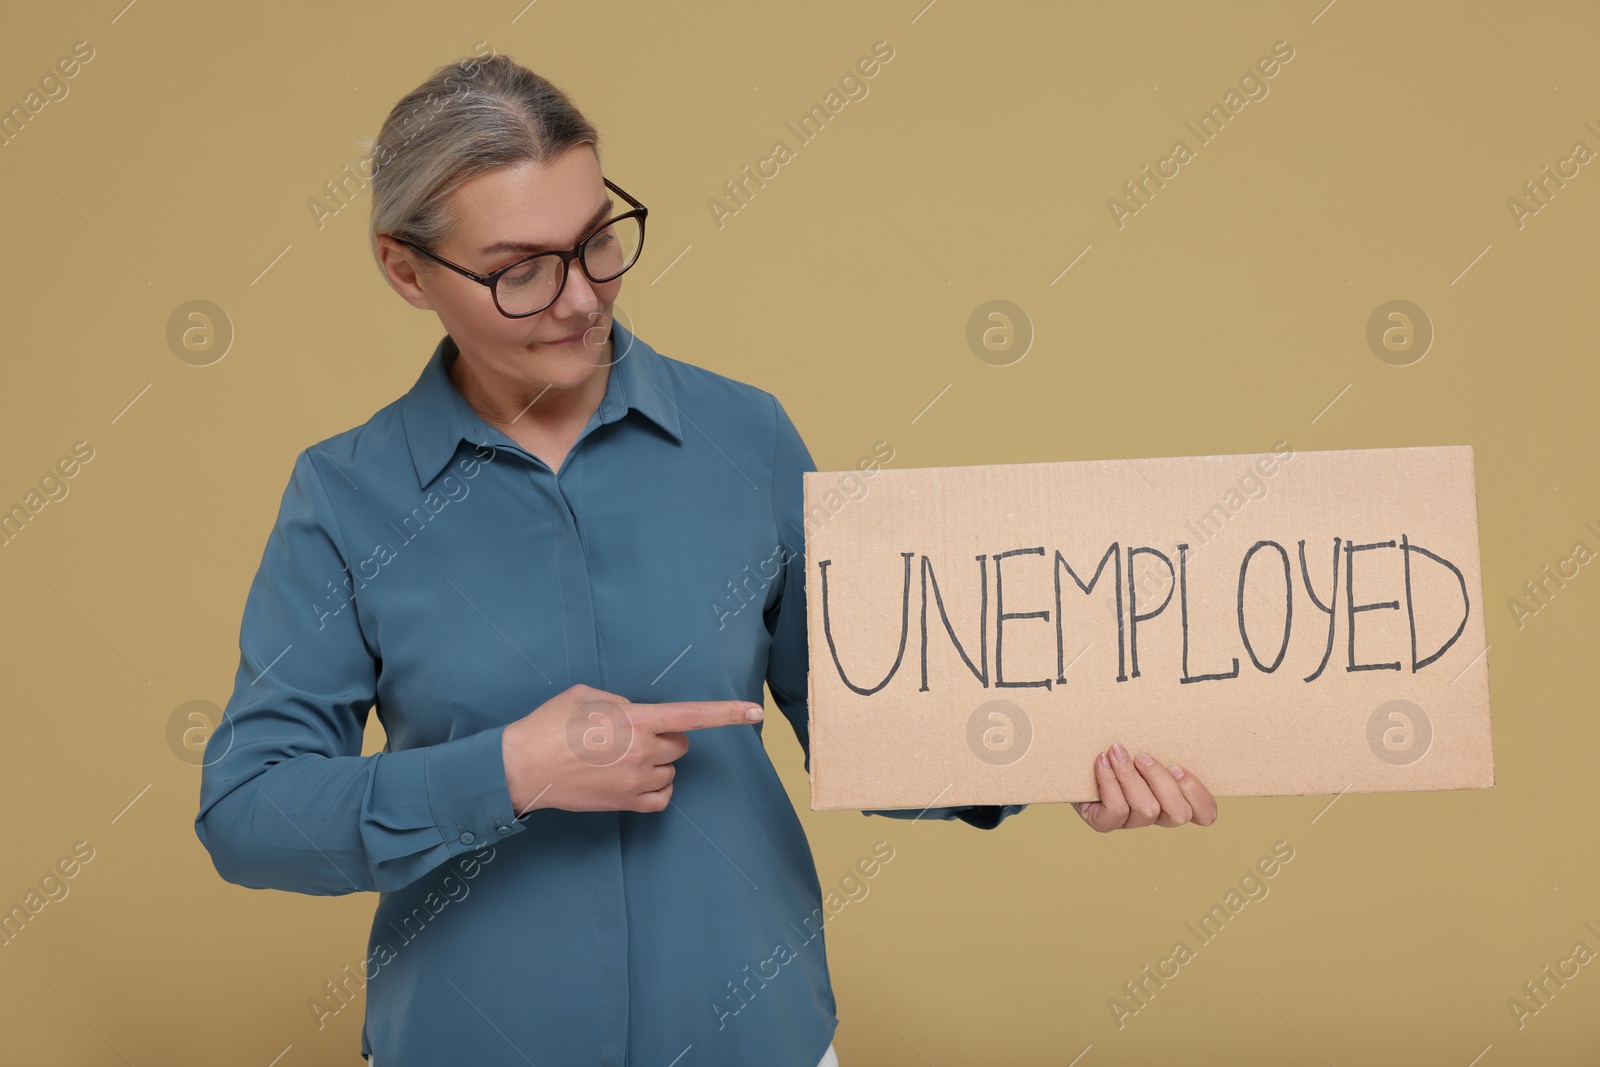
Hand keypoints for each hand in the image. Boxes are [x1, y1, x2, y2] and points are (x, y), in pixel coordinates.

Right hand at [501, 683, 763, 815]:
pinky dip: (655, 788)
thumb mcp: (587, 696)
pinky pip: (662, 797)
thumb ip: (623, 703)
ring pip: (671, 770)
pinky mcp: (627, 803)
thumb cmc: (550, 725)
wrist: (522, 768)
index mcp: (635, 719)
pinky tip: (633, 779)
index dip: (728, 713)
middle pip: (681, 743)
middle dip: (665, 737)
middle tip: (632, 735)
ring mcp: (636, 781)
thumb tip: (640, 714)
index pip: (692, 715)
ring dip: (657, 763)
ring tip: (621, 759)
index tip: (754, 712)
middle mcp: (643, 751)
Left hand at [1072, 742, 1217, 831]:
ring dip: (1131, 776)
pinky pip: (1116, 810)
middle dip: (1161, 780)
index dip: (1198, 794)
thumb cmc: (1115, 746)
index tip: (1178, 766)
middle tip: (1142, 755)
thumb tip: (1174, 716)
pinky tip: (1101, 760)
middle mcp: (1156, 814)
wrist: (1071, 757)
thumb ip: (1161, 741)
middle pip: (1178, 814)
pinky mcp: (1104, 824)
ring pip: (1146, 810)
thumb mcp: (1142, 741)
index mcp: (1173, 797)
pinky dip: (1109, 781)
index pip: (1205, 814)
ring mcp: (1130, 822)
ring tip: (1116, 751)